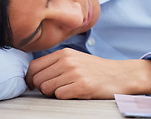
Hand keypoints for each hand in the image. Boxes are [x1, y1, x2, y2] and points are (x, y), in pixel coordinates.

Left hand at [26, 48, 150, 98]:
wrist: (120, 75)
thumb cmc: (96, 69)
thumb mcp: (76, 59)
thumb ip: (56, 63)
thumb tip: (33, 75)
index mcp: (64, 53)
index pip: (34, 66)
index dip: (30, 79)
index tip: (34, 86)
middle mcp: (67, 61)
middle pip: (37, 79)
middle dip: (42, 88)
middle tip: (55, 89)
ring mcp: (74, 73)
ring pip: (46, 89)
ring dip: (54, 93)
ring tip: (67, 90)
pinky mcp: (81, 86)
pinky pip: (59, 96)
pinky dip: (65, 97)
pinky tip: (75, 93)